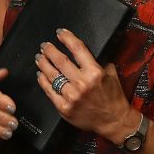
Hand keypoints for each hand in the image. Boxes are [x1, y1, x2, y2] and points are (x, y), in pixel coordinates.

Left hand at [35, 28, 136, 142]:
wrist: (113, 121)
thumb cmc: (113, 98)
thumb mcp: (110, 74)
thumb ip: (98, 62)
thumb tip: (84, 53)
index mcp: (94, 72)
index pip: (77, 49)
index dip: (66, 38)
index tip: (60, 32)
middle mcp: (82, 83)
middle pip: (60, 60)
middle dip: (50, 50)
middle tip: (44, 45)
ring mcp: (71, 96)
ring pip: (52, 75)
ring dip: (43, 63)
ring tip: (39, 58)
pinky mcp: (64, 107)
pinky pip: (49, 91)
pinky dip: (43, 81)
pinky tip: (40, 74)